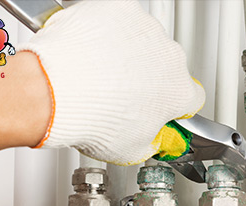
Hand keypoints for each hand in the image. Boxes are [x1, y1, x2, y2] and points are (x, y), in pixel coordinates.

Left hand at [19, 0, 204, 164]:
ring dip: (128, 55)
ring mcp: (144, 29)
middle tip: (122, 97)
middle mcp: (168, 56)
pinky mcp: (118, 10)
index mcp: (178, 91)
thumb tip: (152, 139)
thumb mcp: (131, 150)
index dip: (175, 107)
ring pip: (143, 43)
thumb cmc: (91, 116)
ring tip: (101, 75)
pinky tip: (91, 54)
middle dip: (149, 80)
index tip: (161, 111)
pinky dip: (107, 33)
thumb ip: (152, 142)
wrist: (54, 89)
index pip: (191, 99)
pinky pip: (119, 22)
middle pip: (167, 68)